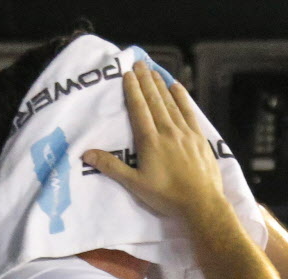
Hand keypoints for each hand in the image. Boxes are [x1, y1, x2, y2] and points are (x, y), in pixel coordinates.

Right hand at [82, 61, 223, 217]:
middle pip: (154, 101)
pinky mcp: (200, 138)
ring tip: (154, 71)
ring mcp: (186, 133)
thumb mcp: (135, 184)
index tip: (127, 74)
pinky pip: (189, 113)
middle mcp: (167, 131)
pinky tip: (177, 87)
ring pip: (171, 104)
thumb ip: (111, 167)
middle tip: (139, 64)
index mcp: (150, 141)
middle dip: (145, 81)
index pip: (139, 109)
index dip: (133, 90)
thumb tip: (86, 154)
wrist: (202, 204)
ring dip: (161, 86)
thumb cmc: (167, 196)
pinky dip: (182, 98)